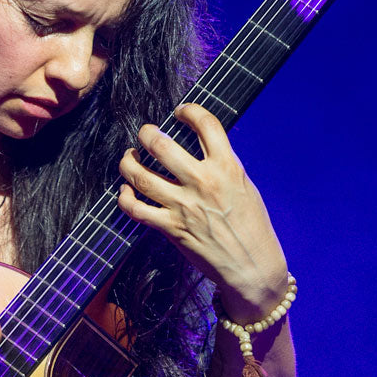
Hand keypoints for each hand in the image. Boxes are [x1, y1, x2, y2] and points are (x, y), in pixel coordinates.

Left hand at [117, 103, 289, 319]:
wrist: (252, 266)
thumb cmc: (252, 226)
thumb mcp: (245, 186)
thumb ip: (224, 164)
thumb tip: (203, 145)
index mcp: (227, 167)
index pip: (206, 124)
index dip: (189, 110)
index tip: (180, 112)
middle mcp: (203, 182)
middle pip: (161, 145)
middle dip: (147, 133)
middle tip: (145, 133)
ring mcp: (184, 206)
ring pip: (141, 176)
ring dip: (128, 162)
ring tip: (129, 158)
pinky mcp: (171, 228)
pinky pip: (136, 209)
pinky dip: (124, 199)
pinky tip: (125, 191)